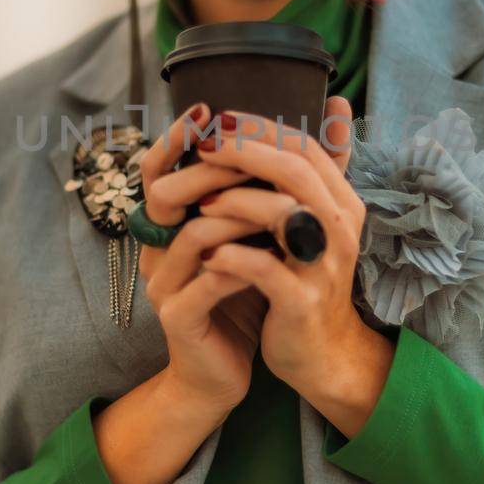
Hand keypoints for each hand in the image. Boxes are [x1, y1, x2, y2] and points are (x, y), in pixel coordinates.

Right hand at [136, 103, 268, 413]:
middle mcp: (158, 248)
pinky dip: (239, 267)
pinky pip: (204, 285)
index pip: (158, 169)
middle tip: (252, 157)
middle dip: (212, 170)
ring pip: (191, 235)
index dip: (175, 138)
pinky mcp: (178, 319)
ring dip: (237, 218)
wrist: (221, 372)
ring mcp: (164, 284)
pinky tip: (271, 259)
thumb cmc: (242, 295)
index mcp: (171, 224)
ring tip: (280, 208)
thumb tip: (325, 122)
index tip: (208, 110)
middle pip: (165, 193)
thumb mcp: (259, 237)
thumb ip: (279, 187)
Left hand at [191, 98, 371, 400]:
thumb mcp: (318, 223)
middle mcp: (340, 230)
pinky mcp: (300, 302)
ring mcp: (323, 266)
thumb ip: (318, 170)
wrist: (321, 354)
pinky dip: (231, 257)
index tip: (222, 120)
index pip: (306, 148)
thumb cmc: (307, 280)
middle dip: (245, 152)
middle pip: (296, 171)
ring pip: (282, 214)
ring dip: (235, 200)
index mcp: (342, 205)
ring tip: (201, 202)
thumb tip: (337, 104)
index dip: (263, 129)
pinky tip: (207, 255)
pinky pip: (263, 269)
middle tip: (205, 146)